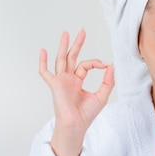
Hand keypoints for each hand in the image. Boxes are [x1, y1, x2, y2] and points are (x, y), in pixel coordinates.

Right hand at [39, 29, 114, 155]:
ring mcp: (60, 81)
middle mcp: (68, 79)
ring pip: (61, 59)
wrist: (77, 125)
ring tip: (66, 33)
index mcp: (77, 81)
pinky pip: (45, 72)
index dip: (96, 62)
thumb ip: (107, 81)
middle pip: (72, 57)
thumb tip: (112, 66)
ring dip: (64, 46)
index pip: (86, 65)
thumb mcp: (102, 96)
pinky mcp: (55, 84)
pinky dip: (43, 62)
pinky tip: (42, 50)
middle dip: (77, 44)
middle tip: (82, 31)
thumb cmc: (87, 114)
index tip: (106, 65)